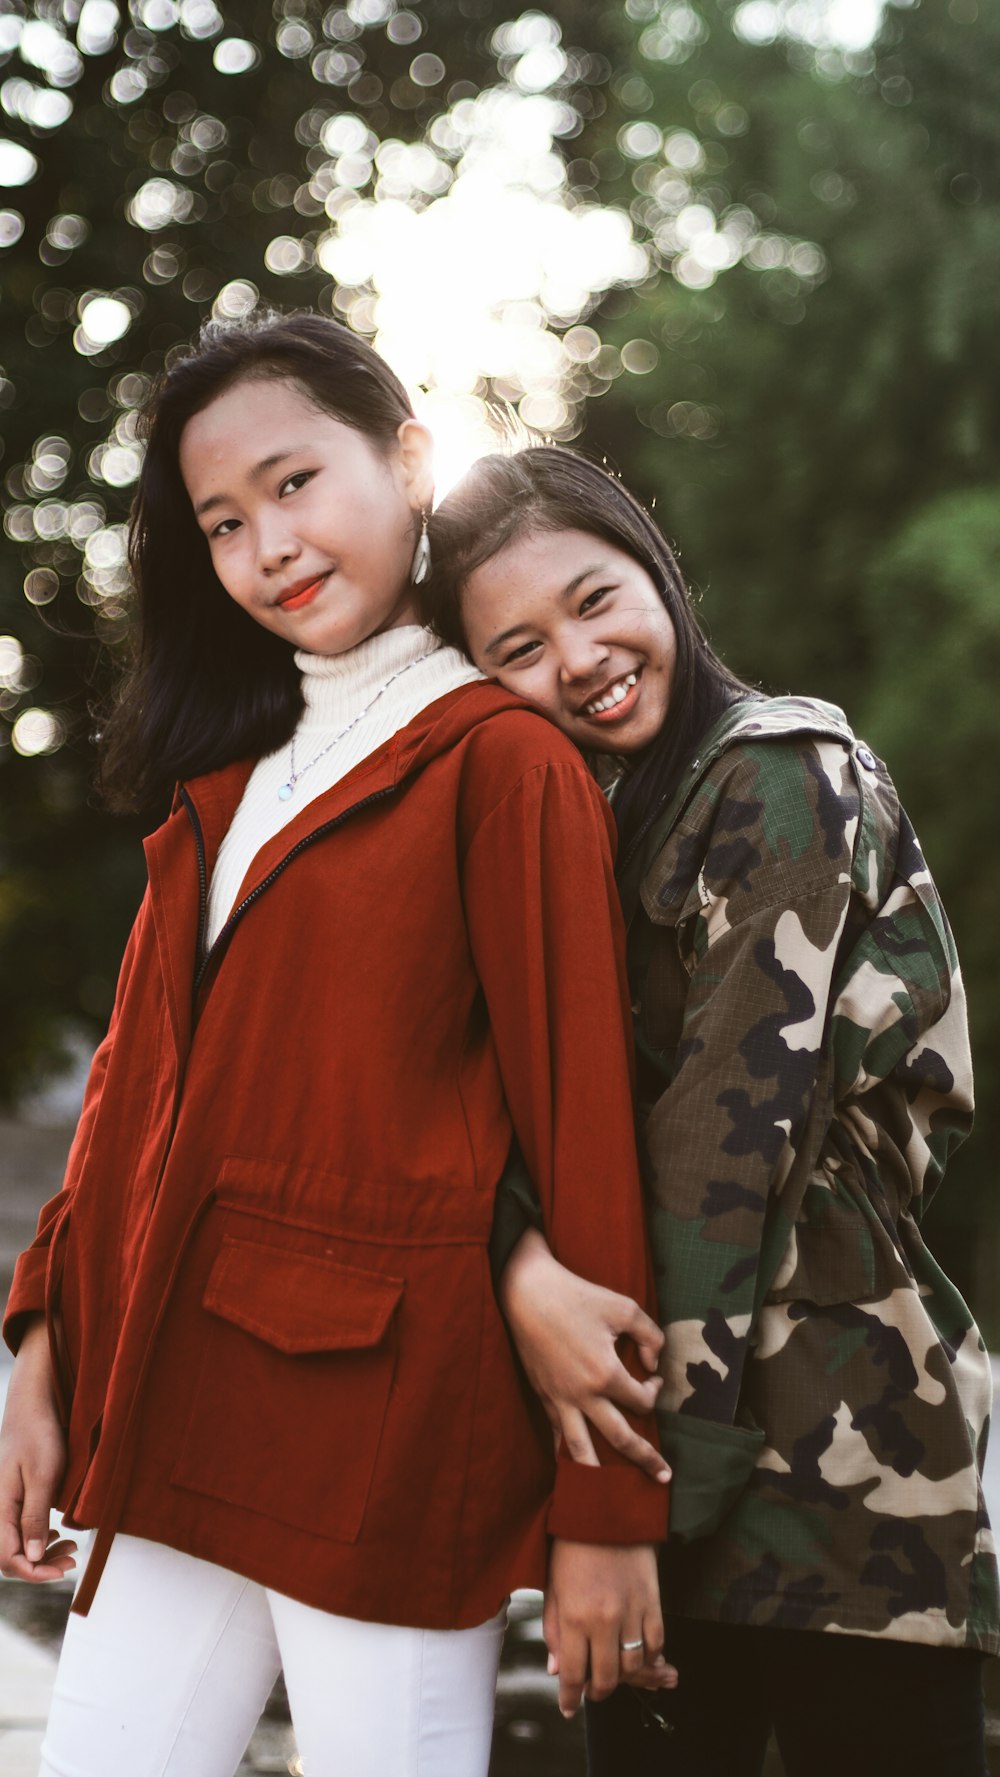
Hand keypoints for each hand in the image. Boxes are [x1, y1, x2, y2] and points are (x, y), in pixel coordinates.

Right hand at [0, 1316, 76, 1582]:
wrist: (34, 1404)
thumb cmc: (39, 1434)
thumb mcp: (43, 1475)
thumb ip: (34, 1517)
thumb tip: (33, 1557)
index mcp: (0, 1507)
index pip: (8, 1557)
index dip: (34, 1571)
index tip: (63, 1571)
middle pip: (10, 1556)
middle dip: (39, 1566)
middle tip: (71, 1559)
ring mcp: (5, 1503)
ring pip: (15, 1544)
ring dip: (41, 1553)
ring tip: (70, 1548)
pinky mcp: (15, 1497)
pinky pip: (20, 1529)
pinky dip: (39, 1537)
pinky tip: (57, 1531)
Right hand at [498, 1229, 668, 1481]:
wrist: (526, 1293)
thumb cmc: (577, 1295)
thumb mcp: (624, 1307)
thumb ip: (650, 1336)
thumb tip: (653, 1366)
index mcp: (606, 1374)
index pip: (641, 1401)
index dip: (654, 1392)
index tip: (652, 1378)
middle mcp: (583, 1395)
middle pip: (620, 1438)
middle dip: (645, 1459)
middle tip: (663, 1478)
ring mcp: (559, 1399)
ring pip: (581, 1449)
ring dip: (600, 1474)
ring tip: (611, 1497)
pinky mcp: (542, 1395)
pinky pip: (555, 1433)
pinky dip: (565, 1452)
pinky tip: (571, 1466)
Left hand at [544, 1540, 675, 1717]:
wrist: (605, 1510)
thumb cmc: (571, 1547)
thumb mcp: (554, 1588)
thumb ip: (555, 1631)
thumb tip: (557, 1671)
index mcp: (574, 1617)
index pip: (573, 1674)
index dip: (570, 1698)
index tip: (568, 1708)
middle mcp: (604, 1620)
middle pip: (607, 1678)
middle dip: (598, 1692)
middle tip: (592, 1692)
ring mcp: (632, 1612)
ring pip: (634, 1666)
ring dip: (625, 1678)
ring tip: (615, 1674)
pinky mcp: (653, 1601)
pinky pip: (656, 1643)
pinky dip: (649, 1657)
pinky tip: (640, 1658)